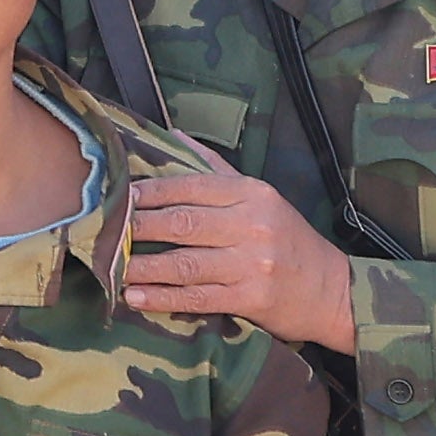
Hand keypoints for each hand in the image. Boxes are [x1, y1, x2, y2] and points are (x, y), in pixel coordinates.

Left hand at [118, 161, 356, 346]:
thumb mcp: (261, 197)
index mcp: (251, 194)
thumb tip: (174, 137)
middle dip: (137, 228)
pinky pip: (196, 297)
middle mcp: (252, 225)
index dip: (149, 192)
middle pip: (182, 223)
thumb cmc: (288, 240)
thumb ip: (216, 170)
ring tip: (109, 267)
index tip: (117, 196)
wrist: (332, 290)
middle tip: (103, 231)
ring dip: (142, 267)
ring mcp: (251, 263)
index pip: (190, 187)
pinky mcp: (251, 298)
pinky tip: (134, 297)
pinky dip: (161, 298)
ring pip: (184, 263)